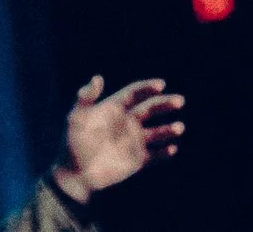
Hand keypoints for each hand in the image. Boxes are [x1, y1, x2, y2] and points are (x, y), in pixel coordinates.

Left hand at [49, 75, 183, 202]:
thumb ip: (85, 97)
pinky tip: (171, 149)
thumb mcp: (76, 117)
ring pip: (157, 132)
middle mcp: (126, 122)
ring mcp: (133, 141)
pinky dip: (165, 152)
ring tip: (178, 127)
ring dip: (168, 129)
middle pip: (150, 109)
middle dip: (165, 103)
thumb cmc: (73, 143)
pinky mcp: (138, 160)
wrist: (76, 173)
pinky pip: (156, 155)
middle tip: (179, 101)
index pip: (134, 93)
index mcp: (113, 108)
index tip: (161, 84)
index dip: (147, 87)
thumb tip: (98, 77)